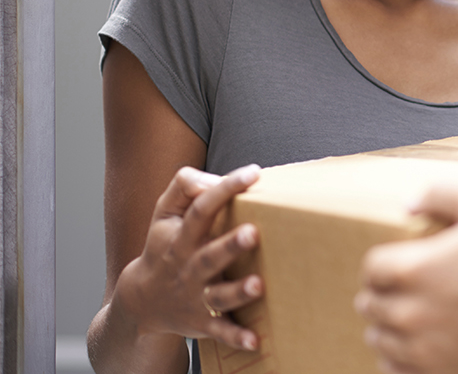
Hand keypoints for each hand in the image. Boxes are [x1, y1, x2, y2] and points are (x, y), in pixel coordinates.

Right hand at [111, 165, 263, 350]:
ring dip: (238, 291)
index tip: (252, 173)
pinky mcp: (204, 322)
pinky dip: (236, 337)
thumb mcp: (164, 214)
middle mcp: (188, 267)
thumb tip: (215, 178)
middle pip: (208, 255)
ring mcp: (196, 296)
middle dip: (230, 245)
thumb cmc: (165, 247)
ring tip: (259, 284)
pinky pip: (220, 331)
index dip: (223, 189)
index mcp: (181, 238)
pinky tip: (255, 341)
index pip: (200, 209)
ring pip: (217, 295)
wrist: (142, 300)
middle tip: (253, 232)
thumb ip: (186, 187)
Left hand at [355, 185, 457, 373]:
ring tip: (412, 318)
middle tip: (405, 288)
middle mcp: (409, 313)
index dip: (386, 261)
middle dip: (385, 293)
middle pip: (371, 304)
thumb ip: (445, 195)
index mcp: (413, 270)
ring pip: (381, 339)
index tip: (400, 263)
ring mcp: (422, 350)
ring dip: (391, 326)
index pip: (372, 267)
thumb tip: (410, 203)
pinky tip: (421, 347)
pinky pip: (397, 370)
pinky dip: (401, 359)